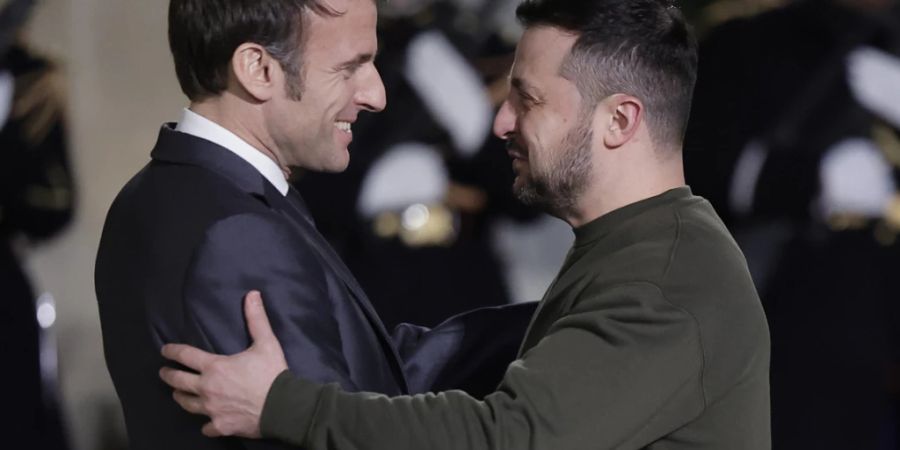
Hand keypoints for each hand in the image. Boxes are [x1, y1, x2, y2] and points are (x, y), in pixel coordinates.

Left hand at [159, 291, 288, 437]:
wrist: (283, 406)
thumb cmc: (272, 373)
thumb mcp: (266, 342)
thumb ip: (256, 319)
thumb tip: (252, 294)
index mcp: (215, 367)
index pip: (185, 356)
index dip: (172, 351)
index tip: (164, 350)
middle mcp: (207, 388)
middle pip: (178, 382)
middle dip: (168, 375)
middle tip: (164, 372)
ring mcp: (212, 409)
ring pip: (187, 404)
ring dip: (181, 397)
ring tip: (178, 394)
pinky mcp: (220, 426)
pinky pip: (205, 426)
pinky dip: (205, 423)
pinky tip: (206, 422)